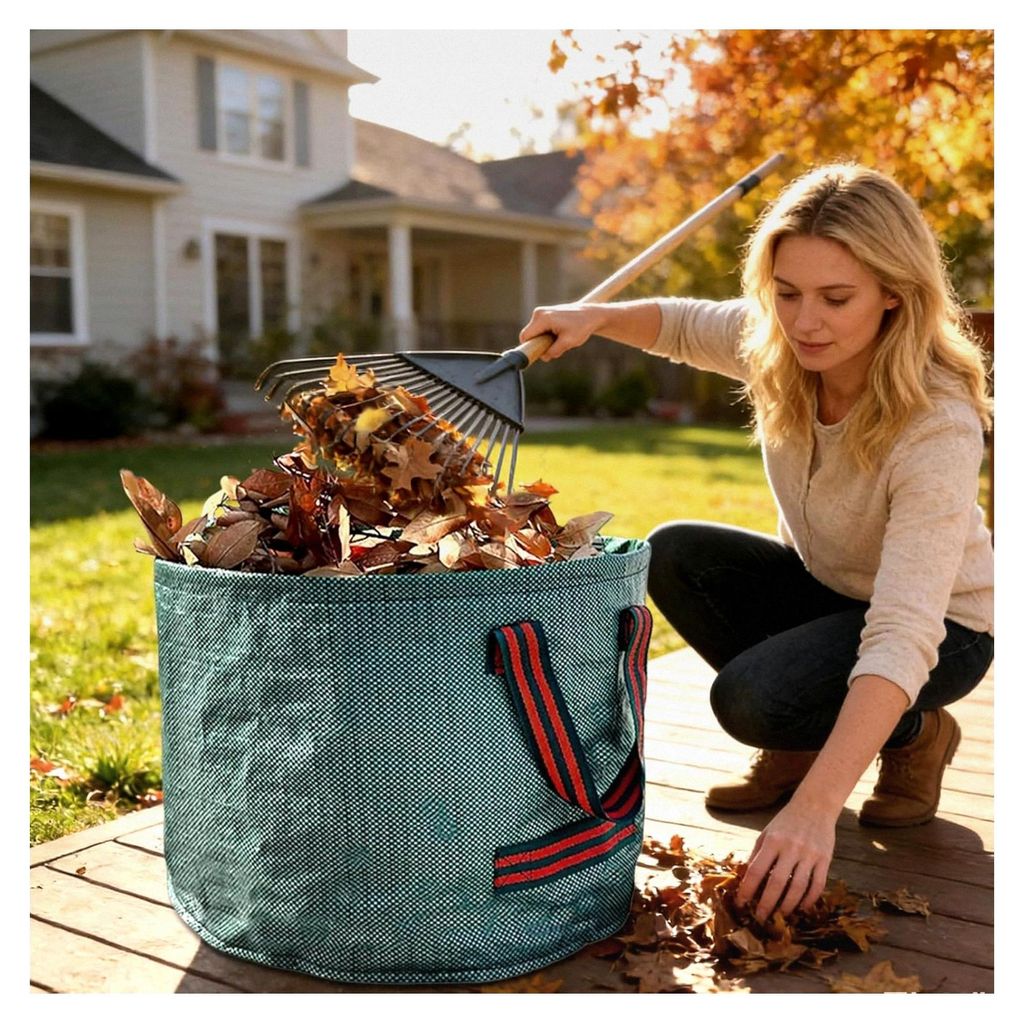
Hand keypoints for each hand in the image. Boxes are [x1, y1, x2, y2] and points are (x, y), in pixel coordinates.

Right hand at [519, 304, 602, 360]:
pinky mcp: (544, 314)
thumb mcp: (568, 342)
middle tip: (555, 348)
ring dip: (544, 341)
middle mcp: (538, 313)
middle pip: (530, 336)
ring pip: (535, 333)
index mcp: (542, 318)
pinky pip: (539, 330)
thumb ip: (554, 351)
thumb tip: (544, 357)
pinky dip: (546, 336)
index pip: (525, 336)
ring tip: (560, 340)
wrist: (591, 315)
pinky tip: (559, 335)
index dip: (528, 348)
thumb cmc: (581, 327)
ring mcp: (541, 312)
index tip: (534, 356)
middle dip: (539, 345)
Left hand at [735, 800, 835, 921]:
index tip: (741, 903)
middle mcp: (790, 848)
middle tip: (760, 918)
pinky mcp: (825, 859)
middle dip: (766, 904)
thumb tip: (746, 877)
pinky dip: (809, 899)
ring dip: (788, 905)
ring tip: (780, 916)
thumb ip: (757, 853)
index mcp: (773, 841)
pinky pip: (818, 885)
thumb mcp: (767, 832)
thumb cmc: (786, 821)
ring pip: (798, 887)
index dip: (747, 889)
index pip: (757, 870)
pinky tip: (802, 908)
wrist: (815, 805)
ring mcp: (809, 854)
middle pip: (777, 883)